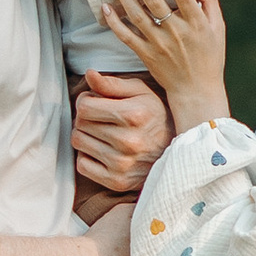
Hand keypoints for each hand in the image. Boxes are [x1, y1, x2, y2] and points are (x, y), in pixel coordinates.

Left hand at [73, 70, 169, 197]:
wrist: (176, 151)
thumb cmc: (155, 116)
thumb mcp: (140, 92)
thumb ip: (112, 84)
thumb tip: (89, 74)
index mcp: (134, 115)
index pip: (84, 106)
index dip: (86, 100)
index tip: (95, 102)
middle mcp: (128, 141)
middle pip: (80, 124)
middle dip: (86, 117)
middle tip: (100, 118)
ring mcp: (122, 164)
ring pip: (78, 142)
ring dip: (85, 135)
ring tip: (102, 133)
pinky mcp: (117, 181)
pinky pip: (82, 165)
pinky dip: (88, 157)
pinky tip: (103, 150)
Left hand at [102, 0, 228, 127]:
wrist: (196, 91)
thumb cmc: (210, 57)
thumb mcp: (217, 29)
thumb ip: (209, 2)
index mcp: (196, 23)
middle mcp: (176, 32)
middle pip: (154, 1)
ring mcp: (159, 44)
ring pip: (137, 16)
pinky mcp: (146, 55)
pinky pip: (127, 36)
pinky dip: (115, 23)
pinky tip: (106, 8)